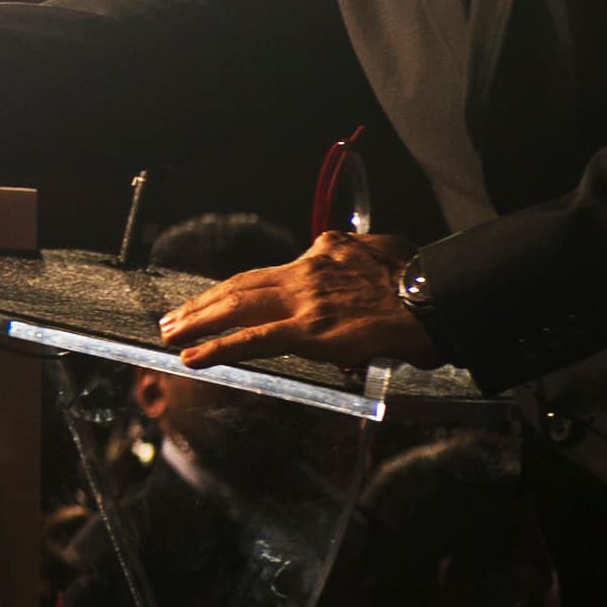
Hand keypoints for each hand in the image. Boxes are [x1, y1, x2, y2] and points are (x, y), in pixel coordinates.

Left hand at [158, 232, 441, 372]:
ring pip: (237, 308)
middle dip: (202, 303)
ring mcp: (304, 301)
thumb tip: (337, 249)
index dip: (234, 289)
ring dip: (198, 321)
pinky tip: (193, 357)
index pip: (266, 274)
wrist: (436, 299)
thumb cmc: (418, 281)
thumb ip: (350, 252)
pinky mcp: (309, 330)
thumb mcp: (378, 251)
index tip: (212, 300)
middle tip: (173, 317)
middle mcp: (305, 273)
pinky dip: (218, 348)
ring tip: (171, 334)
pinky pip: (254, 341)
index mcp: (321, 255)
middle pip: (240, 287)